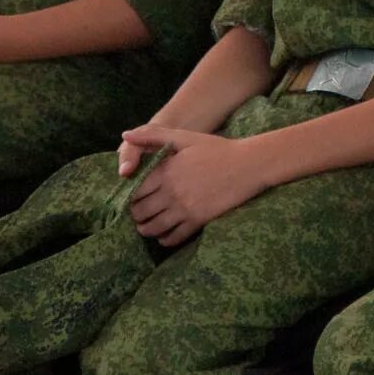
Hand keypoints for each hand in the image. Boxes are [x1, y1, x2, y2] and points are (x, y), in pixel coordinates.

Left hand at [122, 125, 265, 246]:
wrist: (249, 165)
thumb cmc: (218, 149)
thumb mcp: (185, 137)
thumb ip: (153, 135)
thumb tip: (124, 135)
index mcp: (166, 171)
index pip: (135, 190)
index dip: (129, 196)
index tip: (132, 197)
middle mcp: (172, 192)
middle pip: (140, 211)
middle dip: (135, 214)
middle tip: (138, 213)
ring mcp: (185, 208)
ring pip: (153, 227)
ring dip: (146, 229)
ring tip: (146, 226)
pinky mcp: (198, 220)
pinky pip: (173, 237)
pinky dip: (164, 239)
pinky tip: (164, 235)